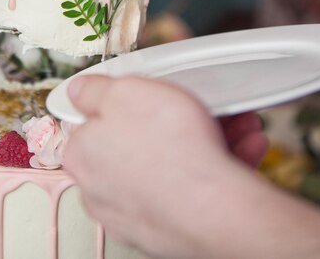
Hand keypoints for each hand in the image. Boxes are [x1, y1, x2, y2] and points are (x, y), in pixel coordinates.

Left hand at [64, 75, 259, 258]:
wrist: (214, 209)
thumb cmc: (170, 150)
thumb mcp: (126, 91)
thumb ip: (94, 90)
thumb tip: (78, 90)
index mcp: (83, 153)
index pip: (92, 120)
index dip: (123, 100)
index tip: (145, 93)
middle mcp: (101, 188)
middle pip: (137, 141)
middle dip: (172, 117)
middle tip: (195, 105)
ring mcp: (134, 212)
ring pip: (170, 163)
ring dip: (203, 139)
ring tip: (233, 124)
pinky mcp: (168, 229)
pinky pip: (190, 189)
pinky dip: (215, 166)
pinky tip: (240, 149)